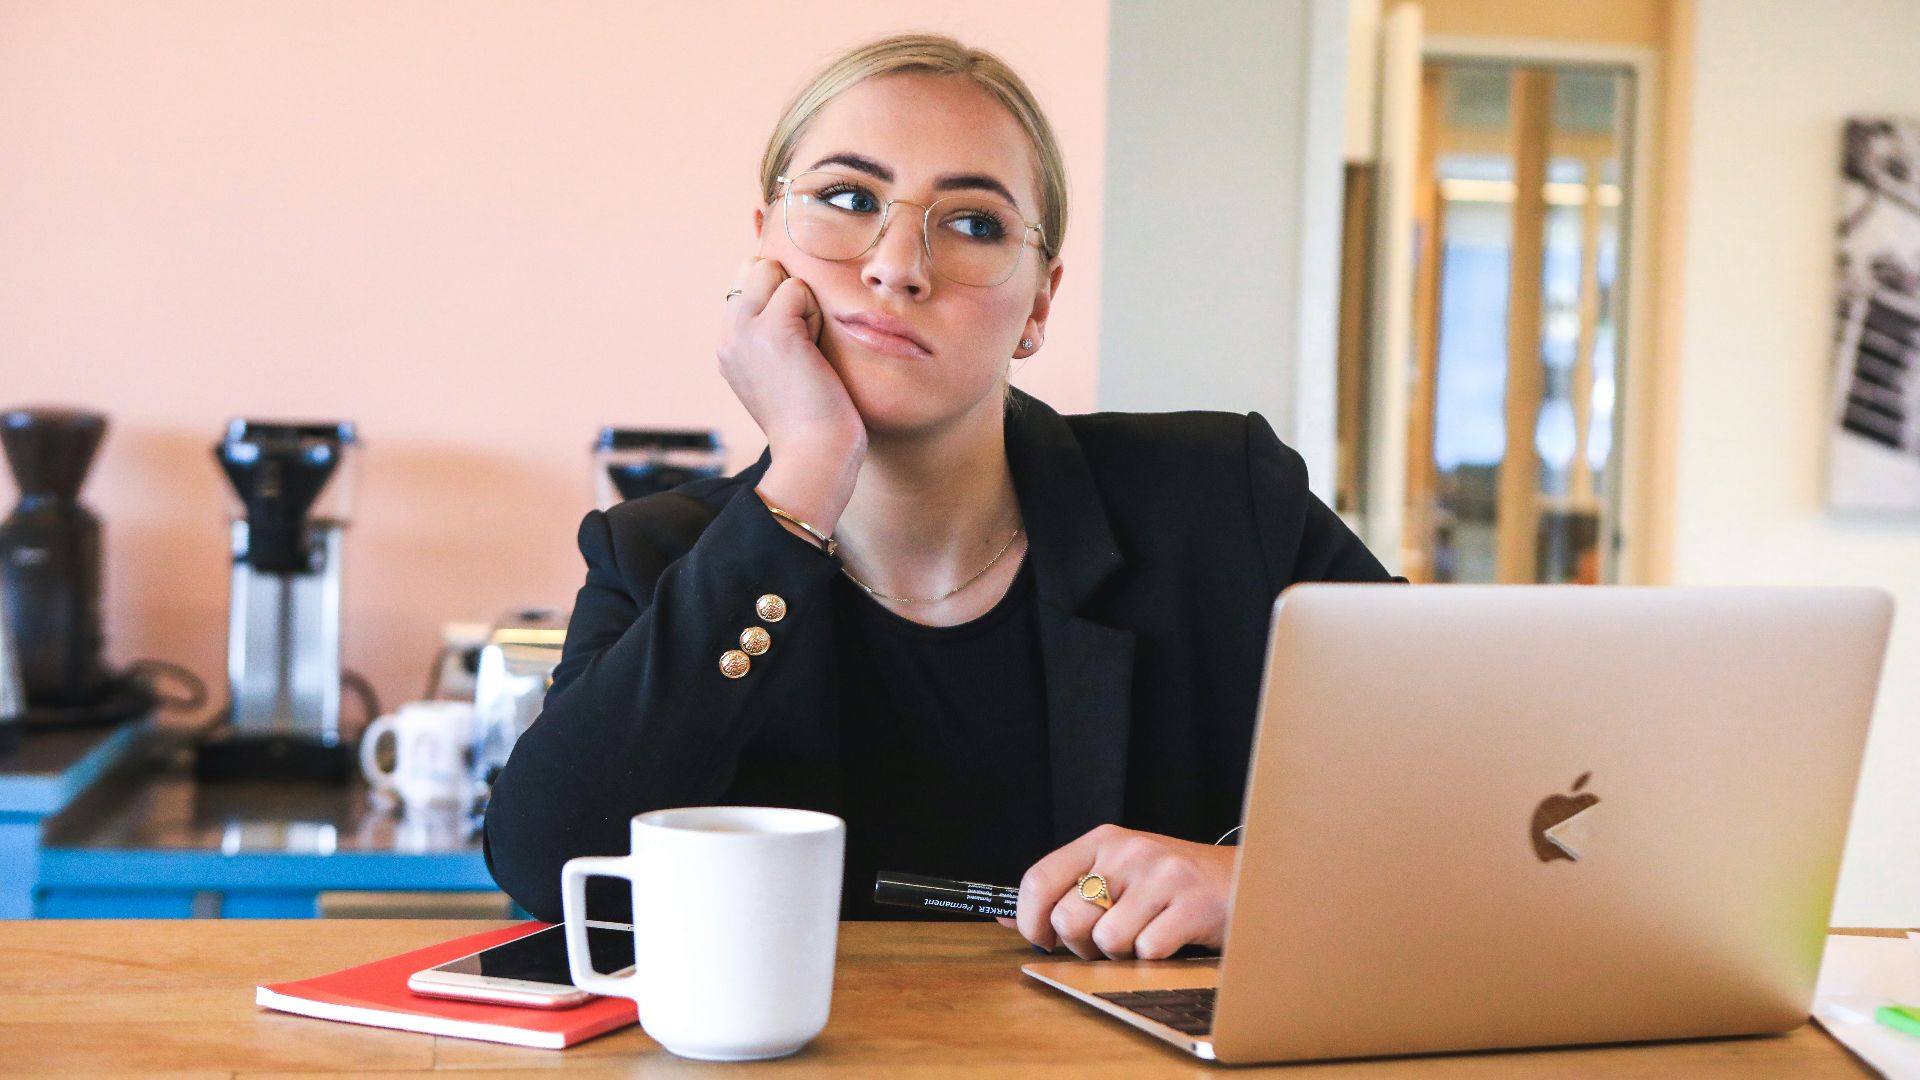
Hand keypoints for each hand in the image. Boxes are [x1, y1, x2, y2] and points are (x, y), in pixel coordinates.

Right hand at [717, 257, 865, 531]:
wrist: (814, 455)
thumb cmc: (812, 417)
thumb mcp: (780, 368)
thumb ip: (772, 330)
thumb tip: (789, 287)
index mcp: (727, 343)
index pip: (747, 280)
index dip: (780, 297)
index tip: (794, 345)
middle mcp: (726, 333)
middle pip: (756, 267)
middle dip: (788, 293)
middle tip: (802, 345)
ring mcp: (743, 329)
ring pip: (775, 271)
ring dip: (803, 304)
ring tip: (807, 350)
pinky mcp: (770, 329)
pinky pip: (798, 289)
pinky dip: (815, 314)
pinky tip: (812, 353)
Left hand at [998, 824, 1235, 960]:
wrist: (1250, 878)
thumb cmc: (1175, 884)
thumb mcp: (1119, 874)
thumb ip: (1066, 892)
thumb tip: (1005, 920)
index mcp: (1103, 839)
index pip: (1039, 877)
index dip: (1030, 920)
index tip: (1042, 940)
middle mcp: (1129, 850)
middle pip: (1069, 917)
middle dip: (1082, 945)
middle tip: (1105, 943)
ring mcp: (1162, 875)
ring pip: (1107, 939)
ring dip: (1121, 954)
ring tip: (1143, 938)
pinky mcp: (1192, 904)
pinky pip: (1147, 950)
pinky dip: (1154, 959)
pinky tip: (1171, 940)